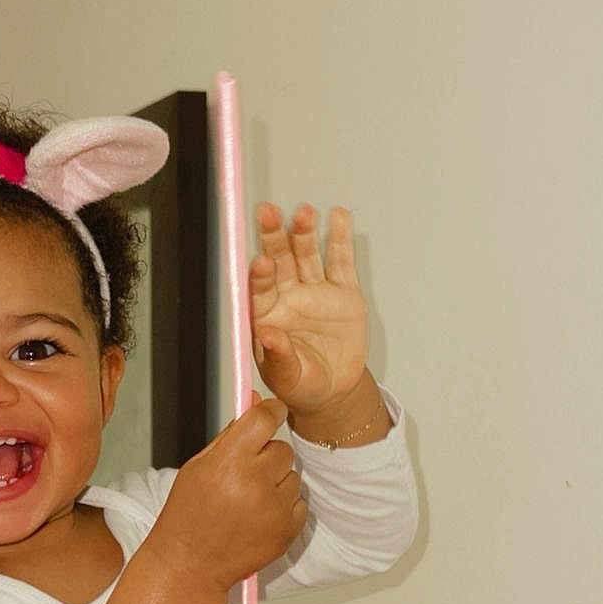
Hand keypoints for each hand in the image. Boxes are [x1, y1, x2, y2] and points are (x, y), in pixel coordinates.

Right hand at [153, 395, 306, 592]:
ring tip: (248, 500)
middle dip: (267, 456)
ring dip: (275, 482)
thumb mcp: (199, 466)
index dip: (270, 411)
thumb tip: (254, 400)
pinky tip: (258, 516)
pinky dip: (283, 506)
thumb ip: (230, 433)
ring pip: (292, 476)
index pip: (266, 418)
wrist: (191, 563)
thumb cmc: (189, 514)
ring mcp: (274, 509)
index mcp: (229, 462)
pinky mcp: (287, 530)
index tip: (272, 412)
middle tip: (245, 474)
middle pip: (282, 449)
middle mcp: (255, 483)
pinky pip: (299, 502)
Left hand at [250, 204, 368, 417]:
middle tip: (268, 213)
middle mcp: (288, 297)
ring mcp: (316, 291)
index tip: (261, 261)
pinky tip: (337, 217)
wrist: (334, 390)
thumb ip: (278, 357)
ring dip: (304, 233)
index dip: (260, 274)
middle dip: (273, 237)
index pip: (260, 288)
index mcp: (268, 315)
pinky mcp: (343, 292)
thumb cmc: (302, 384)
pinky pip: (340, 261)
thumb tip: (268, 335)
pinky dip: (339, 239)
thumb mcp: (289, 379)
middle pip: (280, 260)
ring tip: (304, 214)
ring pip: (307, 255)